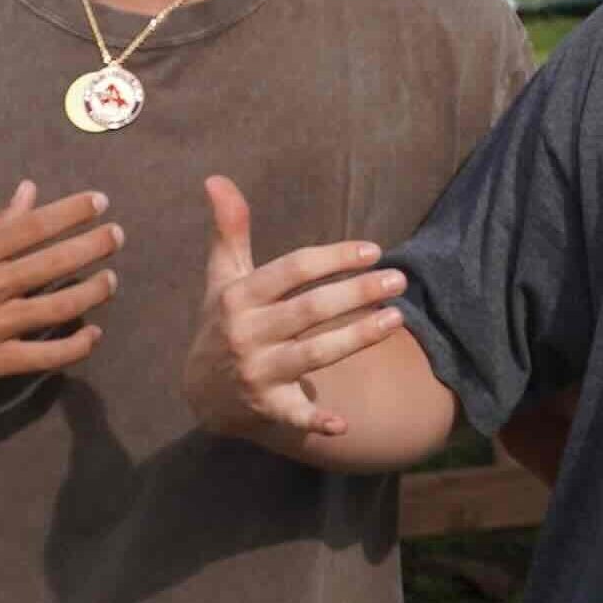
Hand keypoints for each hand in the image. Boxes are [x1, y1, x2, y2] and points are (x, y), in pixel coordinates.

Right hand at [0, 179, 117, 396]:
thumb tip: (29, 192)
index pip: (33, 225)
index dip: (72, 212)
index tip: (101, 202)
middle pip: (53, 262)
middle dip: (93, 245)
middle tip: (118, 235)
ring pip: (57, 306)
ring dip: (92, 291)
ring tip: (112, 279)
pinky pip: (43, 356)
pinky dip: (74, 345)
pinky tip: (93, 333)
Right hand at [184, 175, 406, 450]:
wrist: (201, 392)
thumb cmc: (223, 322)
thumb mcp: (222, 278)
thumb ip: (229, 230)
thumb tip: (217, 178)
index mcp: (238, 297)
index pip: (291, 269)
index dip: (333, 258)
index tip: (375, 250)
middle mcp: (245, 333)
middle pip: (309, 310)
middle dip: (357, 293)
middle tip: (400, 280)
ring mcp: (256, 372)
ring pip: (314, 353)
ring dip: (357, 337)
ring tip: (397, 318)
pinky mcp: (266, 408)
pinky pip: (294, 414)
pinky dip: (316, 421)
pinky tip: (345, 424)